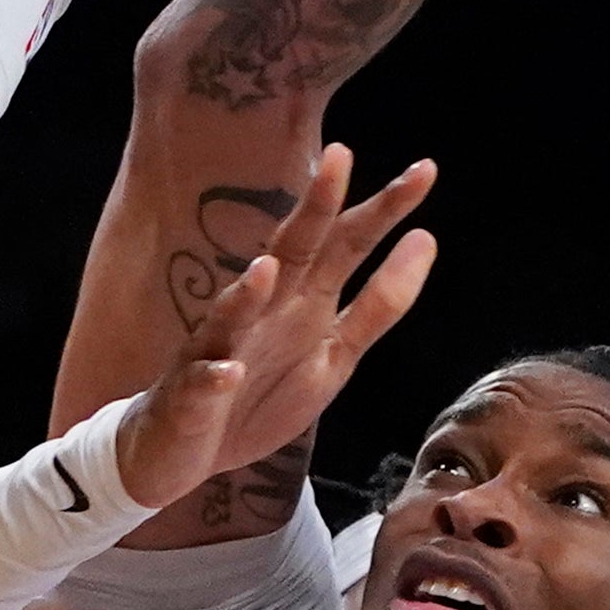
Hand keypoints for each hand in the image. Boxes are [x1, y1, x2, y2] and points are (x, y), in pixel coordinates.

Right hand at [111, 143, 436, 504]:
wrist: (183, 452)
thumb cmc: (258, 396)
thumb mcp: (335, 354)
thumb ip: (379, 304)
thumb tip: (426, 239)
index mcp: (303, 300)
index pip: (345, 244)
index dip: (382, 211)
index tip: (424, 171)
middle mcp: (262, 312)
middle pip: (291, 254)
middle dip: (313, 209)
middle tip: (339, 156)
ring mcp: (220, 350)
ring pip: (231, 316)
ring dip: (248, 293)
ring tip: (269, 267)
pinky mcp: (190, 397)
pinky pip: (201, 385)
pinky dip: (213, 378)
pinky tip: (226, 372)